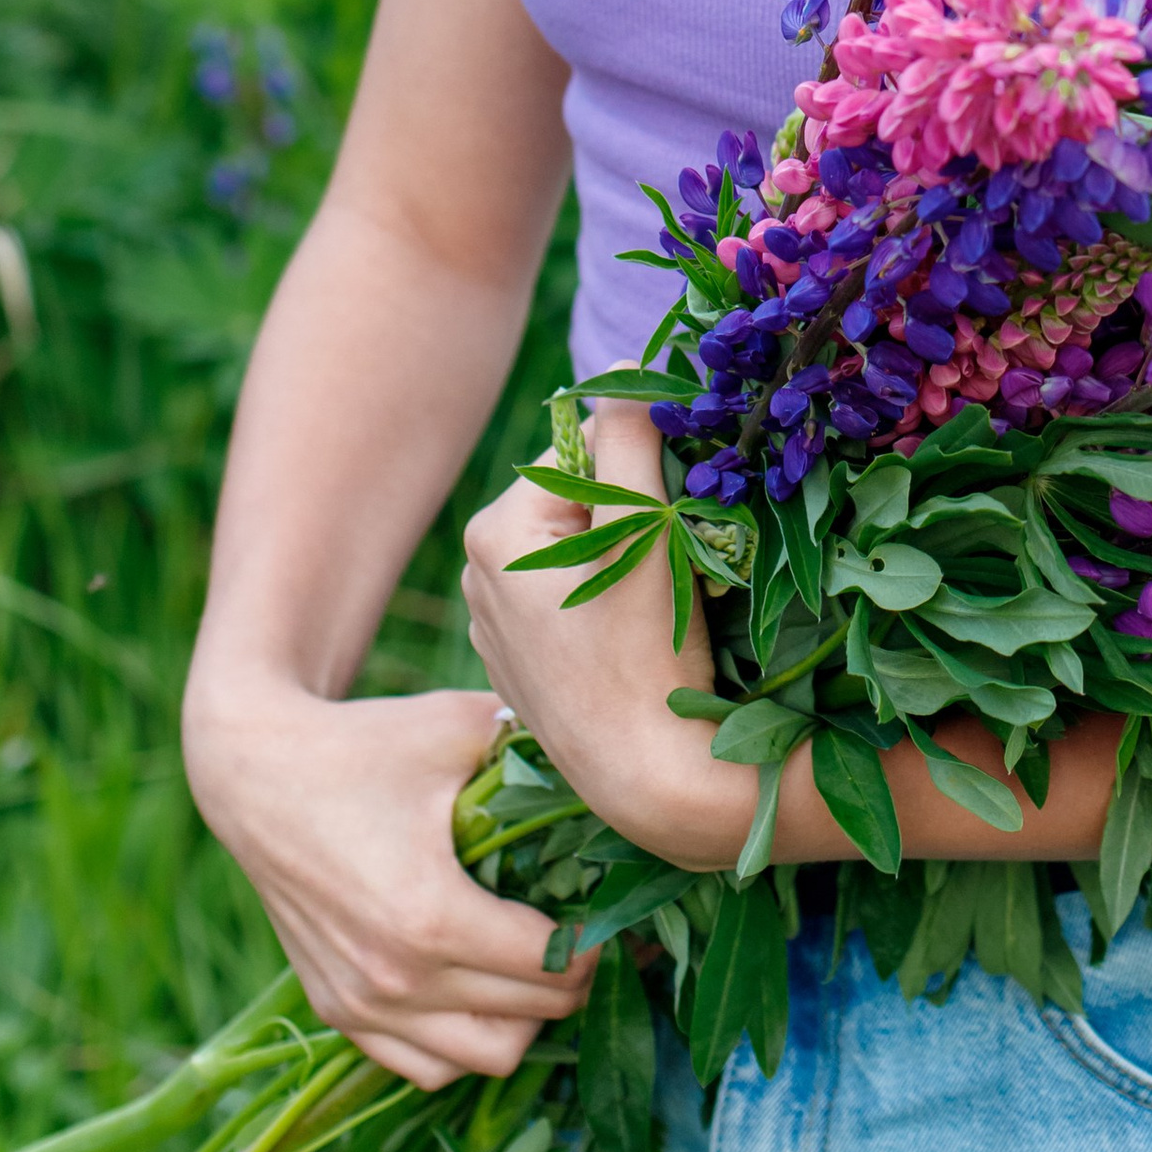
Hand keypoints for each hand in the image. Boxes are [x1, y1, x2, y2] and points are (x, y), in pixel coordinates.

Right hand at [182, 675, 592, 1088]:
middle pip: (527, 1018)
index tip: (614, 912)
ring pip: (481, 1059)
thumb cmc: (364, 745)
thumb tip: (607, 758)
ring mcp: (362, 1006)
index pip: (549, 967)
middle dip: (574, 980)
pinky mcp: (338, 1011)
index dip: (596, 943)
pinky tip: (483, 990)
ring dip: (525, 1022)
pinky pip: (424, 1066)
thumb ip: (538, 746)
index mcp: (432, 918)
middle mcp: (396, 980)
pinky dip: (466, 1043)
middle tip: (594, 937)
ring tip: (541, 967)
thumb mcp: (459, 727)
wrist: (255, 775)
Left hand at [462, 406, 748, 870]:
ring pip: (580, 552)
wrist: (647, 781)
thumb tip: (627, 370)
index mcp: (494, 530)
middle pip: (581, 502)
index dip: (645, 478)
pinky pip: (571, 602)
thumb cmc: (645, 653)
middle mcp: (477, 571)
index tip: (675, 528)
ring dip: (624, 562)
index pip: (588, 452)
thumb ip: (631, 437)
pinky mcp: (520, 664)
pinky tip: (629, 650)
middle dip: (632, 521)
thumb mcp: (645, 528)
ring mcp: (494, 623)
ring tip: (650, 616)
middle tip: (668, 571)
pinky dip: (607, 608)